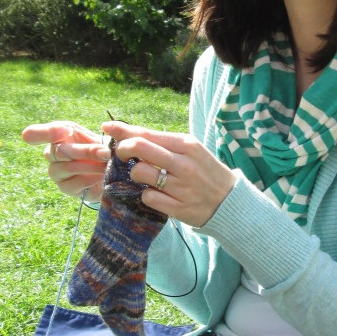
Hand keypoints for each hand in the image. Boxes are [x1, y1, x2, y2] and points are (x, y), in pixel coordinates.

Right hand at [21, 120, 109, 200]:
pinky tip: (102, 176)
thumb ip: (104, 130)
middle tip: (105, 152)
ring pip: (68, 167)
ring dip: (90, 165)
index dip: (46, 132)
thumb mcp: (103, 135)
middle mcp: (51, 154)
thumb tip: (99, 127)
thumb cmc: (102, 148)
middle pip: (60, 151)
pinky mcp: (65, 188)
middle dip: (86, 151)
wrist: (110, 170)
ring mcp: (56, 172)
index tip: (66, 130)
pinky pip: (76, 182)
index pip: (36, 133)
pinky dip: (92, 178)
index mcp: (57, 136)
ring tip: (106, 164)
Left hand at [102, 121, 235, 227]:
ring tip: (145, 175)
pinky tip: (156, 193)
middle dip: (122, 148)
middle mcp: (184, 164)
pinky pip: (147, 197)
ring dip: (135, 173)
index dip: (123, 130)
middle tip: (119, 153)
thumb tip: (129, 133)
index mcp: (187, 145)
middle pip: (139, 148)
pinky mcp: (178, 208)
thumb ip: (163, 143)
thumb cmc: (205, 171)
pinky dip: (146, 194)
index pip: (147, 134)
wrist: (229, 201)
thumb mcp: (191, 151)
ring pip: (139, 173)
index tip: (107, 128)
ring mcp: (181, 187)